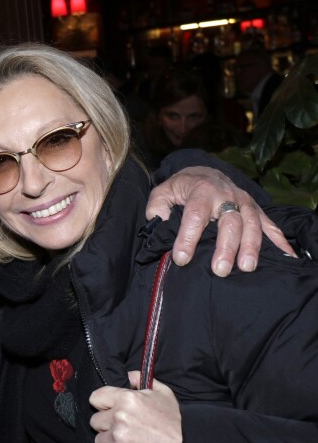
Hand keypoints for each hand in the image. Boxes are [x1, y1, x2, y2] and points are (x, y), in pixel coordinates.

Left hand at [89, 371, 181, 442]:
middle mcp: (118, 417)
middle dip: (106, 423)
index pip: (95, 398)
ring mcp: (118, 438)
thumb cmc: (175, 420)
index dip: (102, 403)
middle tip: (120, 426)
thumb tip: (127, 376)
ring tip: (126, 440)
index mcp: (126, 398)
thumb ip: (140, 378)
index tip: (108, 408)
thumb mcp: (161, 391)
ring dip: (109, 440)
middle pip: (95, 420)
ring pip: (99, 439)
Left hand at [147, 166, 294, 276]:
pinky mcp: (255, 209)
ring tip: (246, 268)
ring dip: (251, 246)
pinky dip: (278, 239)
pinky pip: (269, 223)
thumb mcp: (162, 192)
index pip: (194, 215)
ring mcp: (243, 201)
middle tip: (220, 270)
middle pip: (229, 221)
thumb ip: (158, 208)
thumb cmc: (181, 188)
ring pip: (251, 223)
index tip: (181, 259)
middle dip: (226, 246)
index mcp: (201, 190)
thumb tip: (162, 225)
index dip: (187, 238)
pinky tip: (285, 255)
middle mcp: (225, 195)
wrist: (203, 172)